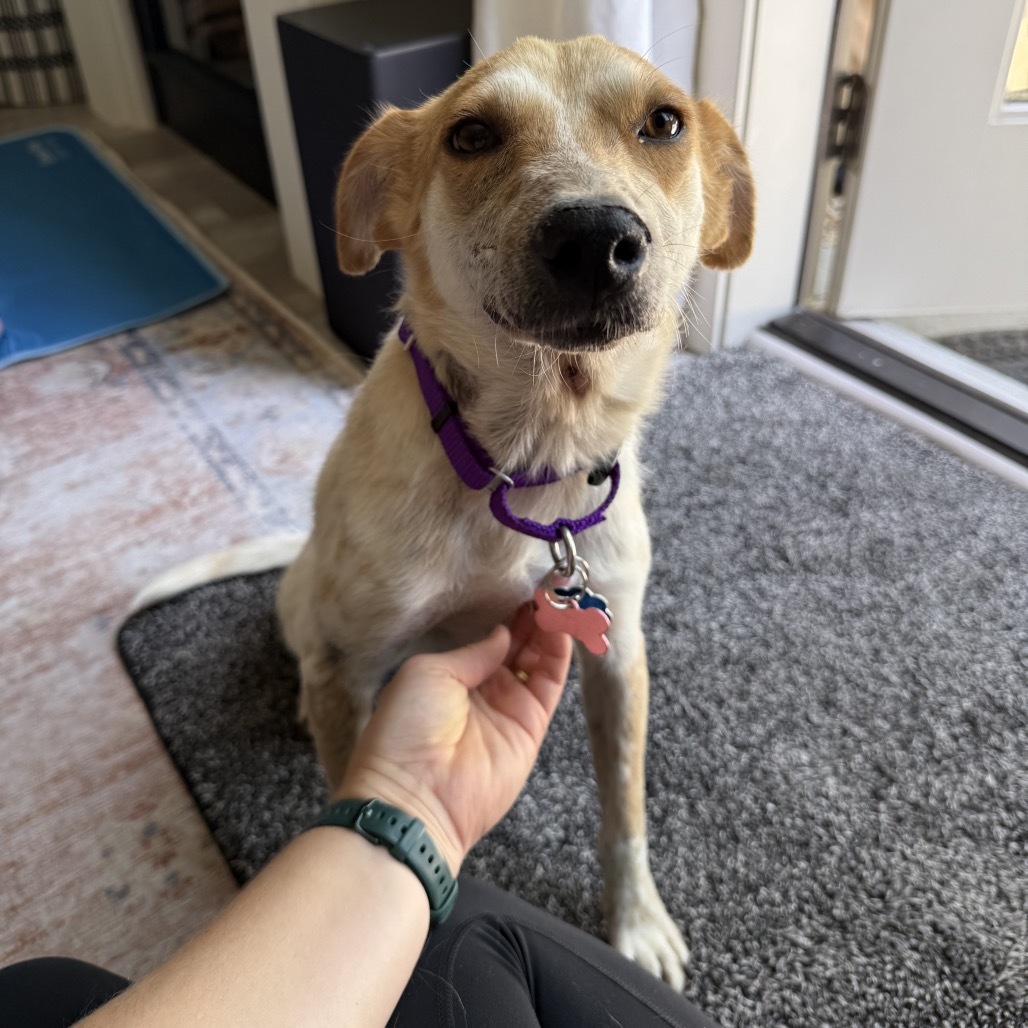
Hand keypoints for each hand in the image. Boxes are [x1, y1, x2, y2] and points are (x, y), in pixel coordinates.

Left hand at [335, 604, 572, 871]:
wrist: (414, 797)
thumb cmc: (405, 731)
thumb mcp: (430, 672)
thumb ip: (473, 651)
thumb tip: (504, 631)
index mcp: (450, 673)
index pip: (488, 633)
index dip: (507, 609)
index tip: (524, 582)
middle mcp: (482, 688)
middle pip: (517, 642)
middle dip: (533, 614)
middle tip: (549, 584)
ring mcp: (508, 707)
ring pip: (538, 658)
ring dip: (550, 627)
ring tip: (559, 596)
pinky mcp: (531, 727)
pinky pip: (550, 683)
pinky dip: (559, 653)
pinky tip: (561, 624)